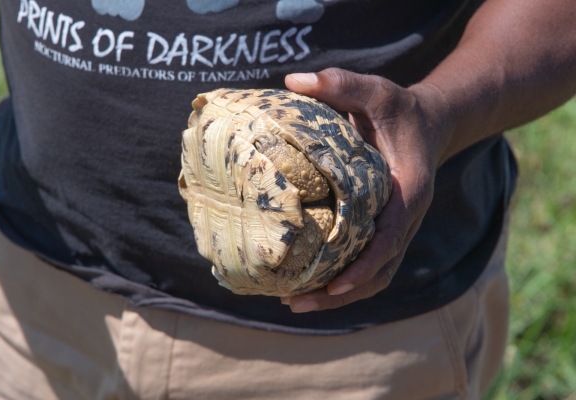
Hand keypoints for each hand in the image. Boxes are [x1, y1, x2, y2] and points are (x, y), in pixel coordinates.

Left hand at [281, 68, 452, 312]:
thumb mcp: (377, 91)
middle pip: (379, 269)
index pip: (389, 238)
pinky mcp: (386, 230)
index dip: (365, 265)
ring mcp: (398, 228)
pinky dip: (343, 279)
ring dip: (339, 295)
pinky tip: (310, 283)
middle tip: (296, 303)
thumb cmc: (400, 110)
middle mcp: (407, 218)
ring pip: (375, 275)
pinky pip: (368, 264)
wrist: (430, 124)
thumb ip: (341, 83)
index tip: (335, 285)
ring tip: (295, 303)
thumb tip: (293, 79)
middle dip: (341, 293)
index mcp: (410, 192)